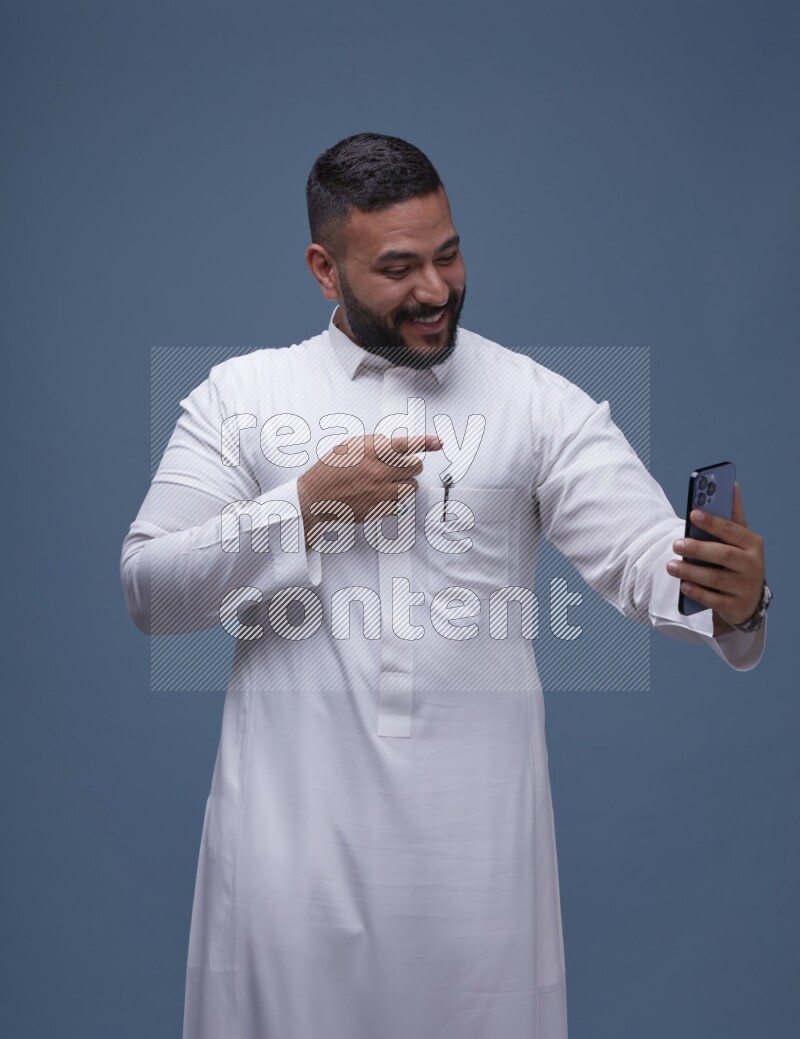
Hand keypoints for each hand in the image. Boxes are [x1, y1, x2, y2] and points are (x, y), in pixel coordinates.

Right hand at [297, 433, 441, 537]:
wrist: (316, 497)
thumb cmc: (330, 470)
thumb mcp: (350, 445)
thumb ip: (374, 442)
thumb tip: (392, 443)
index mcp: (372, 452)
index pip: (405, 444)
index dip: (425, 442)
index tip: (438, 443)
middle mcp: (378, 472)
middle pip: (415, 467)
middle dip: (411, 465)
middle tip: (401, 467)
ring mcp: (380, 492)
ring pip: (412, 487)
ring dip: (406, 483)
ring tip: (390, 482)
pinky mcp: (379, 509)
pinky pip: (400, 505)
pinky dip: (396, 500)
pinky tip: (382, 495)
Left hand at [665, 482, 764, 631]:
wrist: (748, 599)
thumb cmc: (738, 561)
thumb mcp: (739, 540)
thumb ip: (733, 515)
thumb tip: (732, 485)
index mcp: (753, 544)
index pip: (732, 530)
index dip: (713, 521)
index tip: (693, 513)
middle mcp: (753, 565)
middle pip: (723, 555)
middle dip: (698, 548)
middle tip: (675, 544)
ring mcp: (745, 587)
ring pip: (715, 578)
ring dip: (691, 572)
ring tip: (670, 565)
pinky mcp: (736, 606)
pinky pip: (714, 600)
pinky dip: (697, 592)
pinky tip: (683, 586)